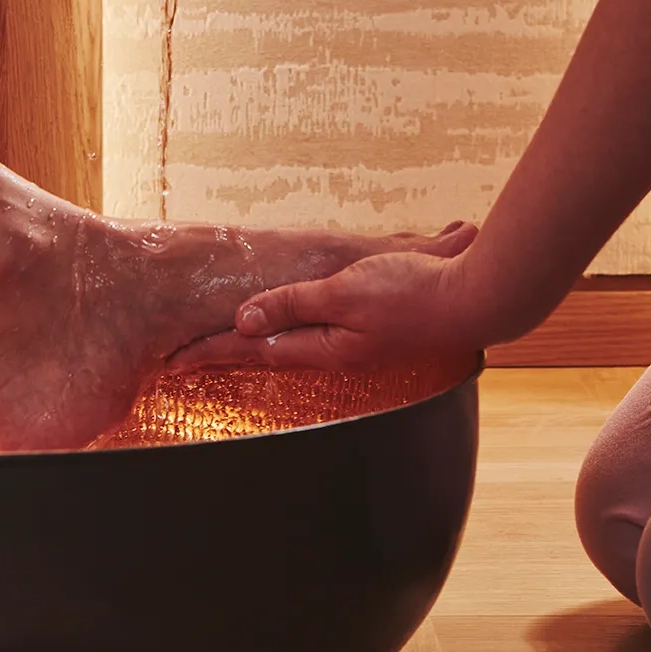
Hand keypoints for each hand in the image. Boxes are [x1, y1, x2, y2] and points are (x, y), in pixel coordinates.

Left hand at [168, 234, 491, 374]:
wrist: (478, 299)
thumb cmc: (413, 292)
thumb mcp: (343, 293)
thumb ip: (293, 304)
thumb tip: (245, 320)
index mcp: (323, 346)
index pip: (253, 348)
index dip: (211, 350)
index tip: (172, 359)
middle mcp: (335, 352)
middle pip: (267, 352)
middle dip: (224, 352)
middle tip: (184, 358)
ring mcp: (355, 345)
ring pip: (292, 344)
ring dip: (256, 345)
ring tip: (224, 348)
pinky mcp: (373, 332)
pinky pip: (317, 335)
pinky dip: (291, 333)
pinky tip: (289, 333)